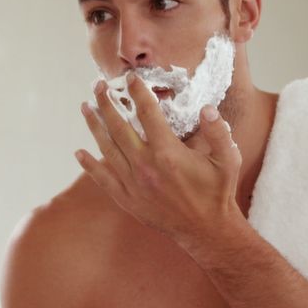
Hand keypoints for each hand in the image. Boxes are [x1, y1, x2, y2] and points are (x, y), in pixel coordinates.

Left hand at [76, 74, 241, 244]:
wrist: (206, 230)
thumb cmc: (217, 192)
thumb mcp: (228, 159)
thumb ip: (218, 132)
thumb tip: (207, 108)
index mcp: (168, 153)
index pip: (147, 113)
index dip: (138, 92)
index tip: (130, 77)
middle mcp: (146, 166)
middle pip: (119, 127)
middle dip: (106, 103)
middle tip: (98, 85)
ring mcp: (133, 183)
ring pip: (107, 149)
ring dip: (94, 126)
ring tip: (86, 108)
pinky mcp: (127, 199)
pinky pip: (103, 179)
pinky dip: (89, 166)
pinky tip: (78, 153)